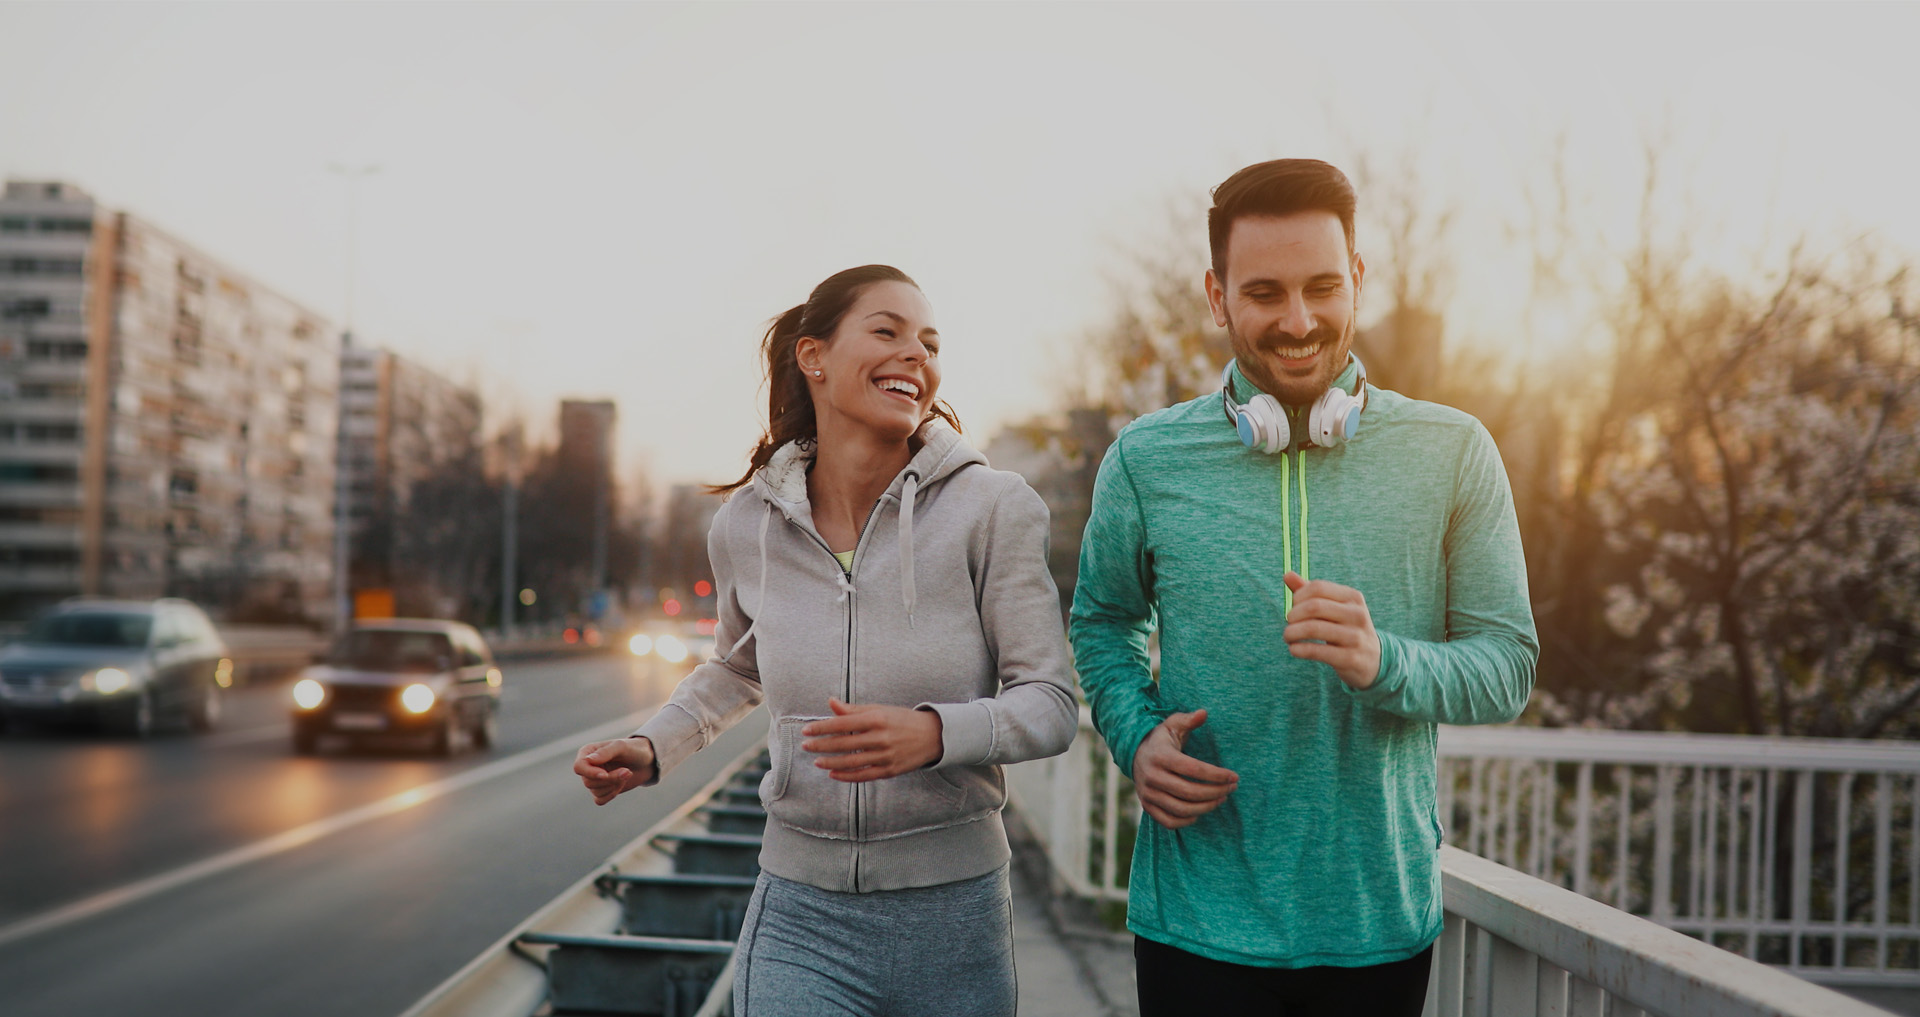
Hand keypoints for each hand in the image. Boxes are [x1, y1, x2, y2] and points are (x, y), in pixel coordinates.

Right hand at [573, 736, 656, 805]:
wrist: (646, 761)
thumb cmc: (633, 749)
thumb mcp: (621, 747)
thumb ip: (605, 752)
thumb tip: (588, 760)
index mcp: (587, 752)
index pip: (579, 767)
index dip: (590, 773)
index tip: (605, 774)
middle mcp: (588, 767)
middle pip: (588, 782)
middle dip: (610, 779)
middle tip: (627, 771)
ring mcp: (594, 780)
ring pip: (595, 792)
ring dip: (614, 785)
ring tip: (627, 774)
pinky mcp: (601, 791)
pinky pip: (600, 800)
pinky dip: (612, 794)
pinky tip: (621, 784)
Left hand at [801, 698, 942, 781]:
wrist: (932, 736)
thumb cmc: (902, 720)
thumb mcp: (879, 709)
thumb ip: (854, 710)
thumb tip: (831, 702)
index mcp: (877, 718)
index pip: (842, 724)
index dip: (822, 728)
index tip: (807, 730)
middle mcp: (881, 737)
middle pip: (844, 744)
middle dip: (821, 745)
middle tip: (806, 745)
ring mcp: (886, 756)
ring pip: (851, 762)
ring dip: (831, 762)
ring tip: (816, 761)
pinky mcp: (890, 771)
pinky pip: (863, 775)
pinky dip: (846, 776)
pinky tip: (833, 773)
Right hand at [1131, 709, 1238, 829]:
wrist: (1135, 754)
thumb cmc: (1162, 739)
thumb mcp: (1173, 725)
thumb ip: (1189, 719)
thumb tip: (1204, 713)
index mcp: (1160, 755)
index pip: (1193, 769)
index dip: (1217, 775)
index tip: (1234, 776)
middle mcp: (1151, 776)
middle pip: (1189, 792)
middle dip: (1216, 792)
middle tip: (1232, 788)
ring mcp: (1148, 793)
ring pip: (1182, 809)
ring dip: (1206, 807)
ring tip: (1221, 798)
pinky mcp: (1147, 806)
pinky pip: (1169, 822)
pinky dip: (1187, 821)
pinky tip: (1201, 811)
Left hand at [1283, 572, 1380, 689]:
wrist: (1371, 659)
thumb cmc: (1345, 627)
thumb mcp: (1334, 607)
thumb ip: (1311, 592)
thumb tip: (1287, 574)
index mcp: (1353, 597)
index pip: (1318, 587)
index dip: (1298, 596)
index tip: (1293, 606)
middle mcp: (1357, 614)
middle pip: (1314, 607)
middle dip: (1293, 614)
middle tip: (1289, 622)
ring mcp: (1355, 637)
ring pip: (1313, 628)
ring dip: (1292, 632)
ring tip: (1288, 636)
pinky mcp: (1350, 658)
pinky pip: (1317, 651)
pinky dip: (1299, 649)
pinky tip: (1294, 649)